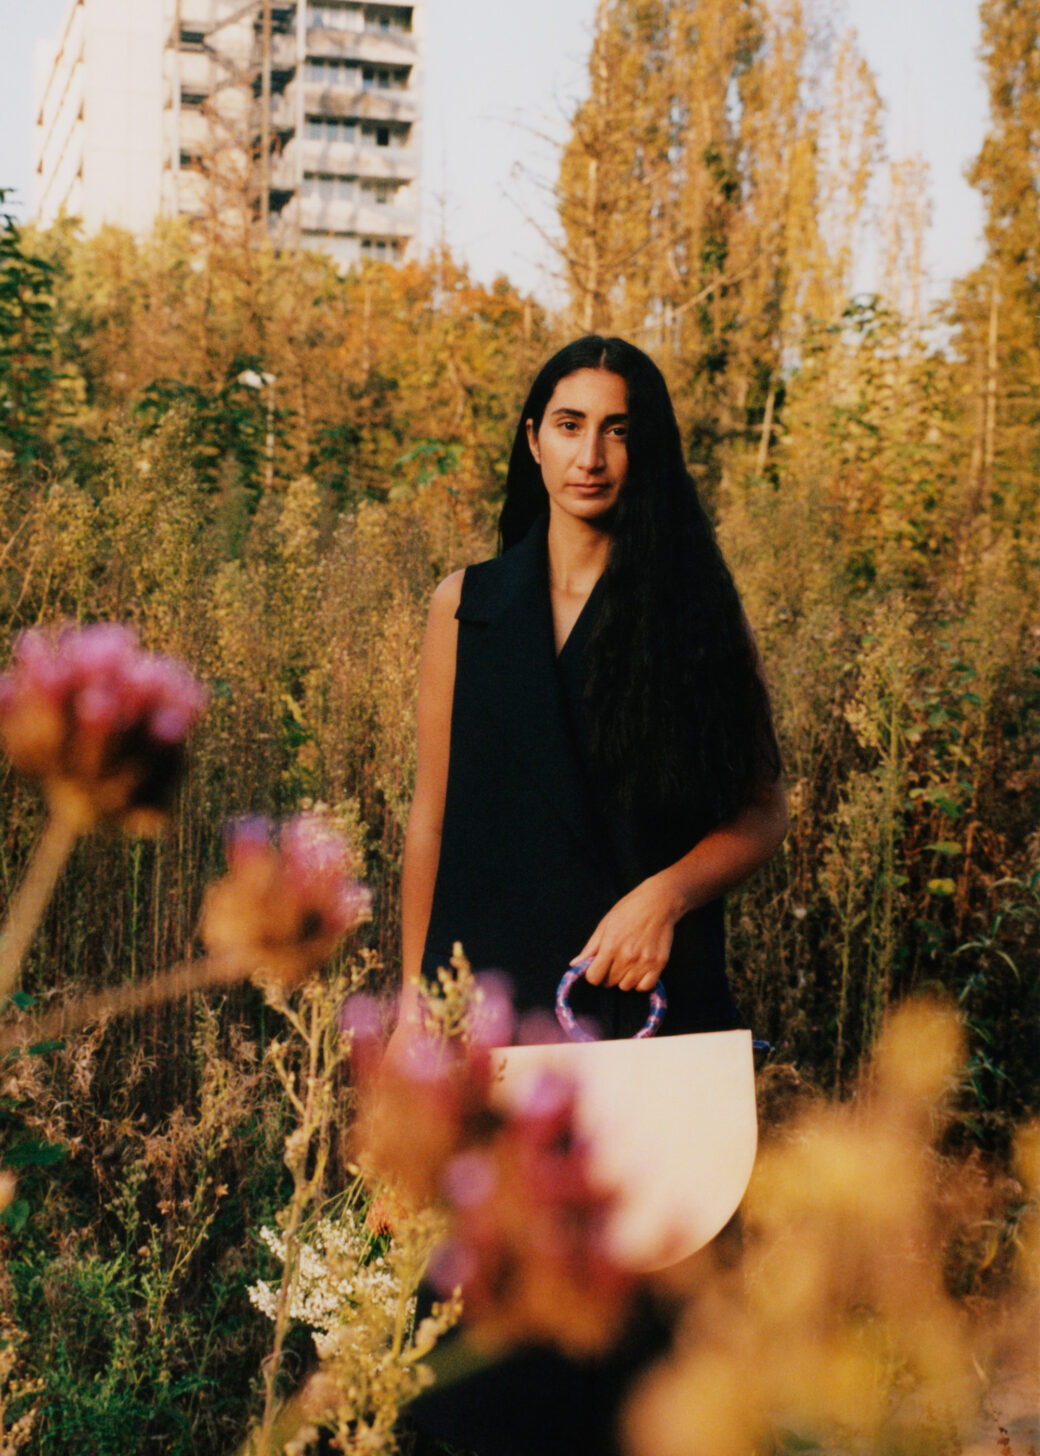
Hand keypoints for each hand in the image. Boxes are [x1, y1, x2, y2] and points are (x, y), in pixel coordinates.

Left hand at [573, 875, 679, 991]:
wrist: (658, 902)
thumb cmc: (628, 910)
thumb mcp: (605, 924)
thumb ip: (590, 948)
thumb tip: (574, 964)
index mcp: (610, 946)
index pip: (594, 977)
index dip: (593, 974)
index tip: (597, 968)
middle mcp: (627, 956)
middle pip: (610, 983)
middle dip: (608, 975)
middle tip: (614, 962)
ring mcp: (644, 961)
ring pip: (626, 987)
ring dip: (624, 979)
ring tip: (627, 963)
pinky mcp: (659, 964)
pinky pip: (645, 987)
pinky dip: (640, 983)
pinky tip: (639, 970)